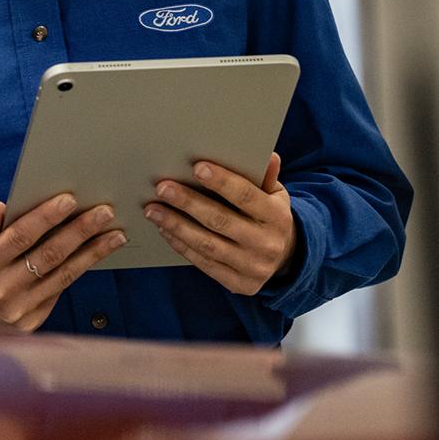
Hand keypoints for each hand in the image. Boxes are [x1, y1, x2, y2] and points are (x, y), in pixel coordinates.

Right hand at [0, 194, 126, 330]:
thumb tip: (3, 206)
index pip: (20, 236)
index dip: (46, 217)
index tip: (69, 199)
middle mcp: (1, 291)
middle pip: (50, 256)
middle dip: (80, 231)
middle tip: (105, 212)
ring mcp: (17, 312)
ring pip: (62, 277)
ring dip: (92, 254)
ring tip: (115, 235)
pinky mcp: (29, 325)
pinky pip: (57, 294)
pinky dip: (75, 273)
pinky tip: (93, 256)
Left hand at [143, 152, 296, 294]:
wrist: (285, 259)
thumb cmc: (270, 216)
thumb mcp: (275, 195)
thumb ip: (267, 177)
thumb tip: (268, 155)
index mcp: (277, 217)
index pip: (246, 196)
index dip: (222, 182)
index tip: (197, 167)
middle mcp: (266, 244)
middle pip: (221, 221)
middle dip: (188, 202)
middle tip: (162, 188)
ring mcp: (252, 267)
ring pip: (207, 244)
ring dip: (176, 225)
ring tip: (153, 209)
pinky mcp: (239, 284)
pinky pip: (204, 263)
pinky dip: (181, 245)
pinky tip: (164, 229)